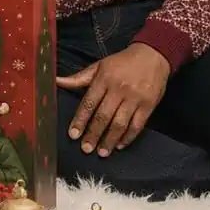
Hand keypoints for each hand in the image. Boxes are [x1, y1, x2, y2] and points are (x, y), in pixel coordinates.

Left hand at [56, 43, 170, 157]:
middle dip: (93, 134)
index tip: (73, 134)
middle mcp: (118, 90)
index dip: (80, 120)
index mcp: (104, 79)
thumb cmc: (121, 62)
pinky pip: (137, 125)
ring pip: (120, 123)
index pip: (89, 103)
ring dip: (110, 140)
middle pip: (104, 116)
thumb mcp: (99, 66)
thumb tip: (57, 81)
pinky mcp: (149, 105)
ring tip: (102, 153)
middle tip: (85, 149)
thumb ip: (79, 78)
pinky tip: (120, 145)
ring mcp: (135, 98)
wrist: (152, 56)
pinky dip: (128, 137)